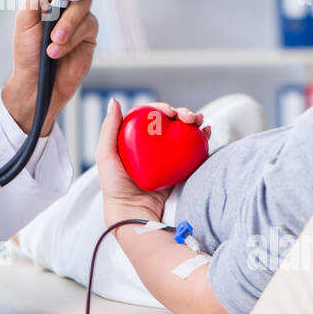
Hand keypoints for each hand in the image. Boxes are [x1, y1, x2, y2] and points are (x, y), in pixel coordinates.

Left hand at [2, 0, 97, 135]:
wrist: (35, 82)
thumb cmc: (27, 52)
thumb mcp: (25, 21)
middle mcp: (67, 5)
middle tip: (59, 4)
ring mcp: (79, 20)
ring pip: (84, 7)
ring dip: (67, 25)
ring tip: (52, 42)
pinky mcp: (88, 37)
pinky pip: (88, 28)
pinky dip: (70, 39)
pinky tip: (56, 51)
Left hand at [96, 98, 209, 229]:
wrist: (132, 213)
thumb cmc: (114, 186)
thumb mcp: (106, 155)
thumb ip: (109, 129)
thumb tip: (115, 101)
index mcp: (135, 136)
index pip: (150, 115)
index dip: (161, 107)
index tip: (169, 111)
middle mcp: (151, 143)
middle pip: (169, 121)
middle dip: (183, 113)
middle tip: (190, 117)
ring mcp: (166, 155)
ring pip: (182, 132)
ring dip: (194, 122)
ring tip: (201, 122)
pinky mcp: (178, 167)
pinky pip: (191, 150)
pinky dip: (201, 138)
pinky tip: (207, 132)